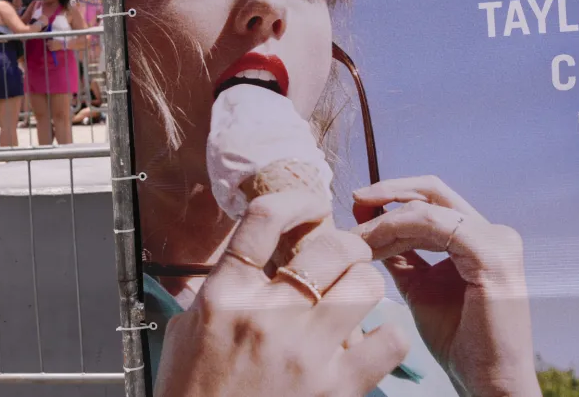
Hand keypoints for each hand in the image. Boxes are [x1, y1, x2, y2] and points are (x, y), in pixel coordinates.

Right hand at [154, 191, 409, 396]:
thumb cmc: (193, 392)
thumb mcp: (189, 328)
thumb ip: (223, 289)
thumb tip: (251, 259)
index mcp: (226, 294)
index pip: (264, 219)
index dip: (296, 202)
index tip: (310, 207)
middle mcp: (267, 314)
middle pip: (330, 246)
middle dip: (345, 245)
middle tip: (344, 258)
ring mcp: (305, 350)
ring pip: (366, 284)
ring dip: (365, 284)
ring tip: (355, 296)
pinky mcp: (337, 387)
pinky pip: (389, 340)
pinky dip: (386, 336)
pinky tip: (370, 341)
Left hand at [352, 177, 539, 396]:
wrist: (484, 379)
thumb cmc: (455, 339)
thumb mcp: (419, 285)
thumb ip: (402, 254)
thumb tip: (369, 226)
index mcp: (479, 237)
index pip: (432, 198)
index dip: (392, 195)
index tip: (356, 205)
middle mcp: (494, 233)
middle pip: (432, 191)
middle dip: (386, 193)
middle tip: (352, 203)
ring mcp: (498, 241)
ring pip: (427, 209)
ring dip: (384, 219)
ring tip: (355, 237)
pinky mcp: (492, 255)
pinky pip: (435, 226)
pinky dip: (399, 229)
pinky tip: (374, 246)